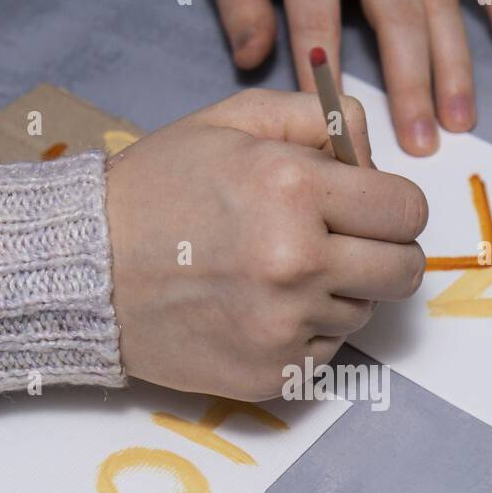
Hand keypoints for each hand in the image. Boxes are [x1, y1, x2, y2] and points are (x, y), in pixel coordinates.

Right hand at [105, 89, 427, 400]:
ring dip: (337, 292)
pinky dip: (306, 331)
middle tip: (342, 244)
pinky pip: (327, 351)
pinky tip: (258, 307)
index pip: (408, 210)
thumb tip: (373, 155)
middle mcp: (298, 263)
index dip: (393, 206)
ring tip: (277, 273)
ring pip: (364, 312)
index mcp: (295, 189)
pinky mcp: (272, 374)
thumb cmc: (156, 190)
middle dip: (383, 252)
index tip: (369, 208)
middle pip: (404, 271)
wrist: (83, 270)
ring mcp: (285, 326)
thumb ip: (318, 119)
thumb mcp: (231, 121)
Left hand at [205, 0, 491, 155]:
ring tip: (460, 122)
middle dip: (412, 83)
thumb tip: (253, 57)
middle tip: (419, 143)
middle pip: (398, 16)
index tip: (338, 127)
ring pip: (440, 2)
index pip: (318, 15)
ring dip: (455, 65)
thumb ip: (237, 3)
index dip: (327, 72)